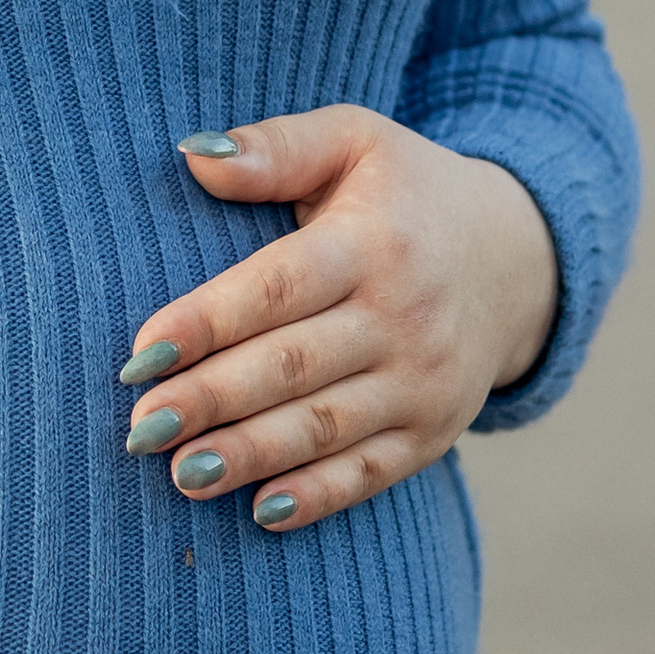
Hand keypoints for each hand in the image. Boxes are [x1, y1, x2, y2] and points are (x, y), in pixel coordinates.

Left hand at [118, 107, 558, 536]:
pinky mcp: (434, 432)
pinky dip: (318, 496)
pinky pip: (372, 472)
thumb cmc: (405, 195)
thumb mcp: (355, 141)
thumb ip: (276, 149)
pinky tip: (261, 511)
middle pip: (293, 367)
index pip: (279, 288)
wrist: (515, 259)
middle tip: (140, 427)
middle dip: (212, 400)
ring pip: (326, 428)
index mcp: (375, 242)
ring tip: (181, 474)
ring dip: (250, 456)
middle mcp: (405, 317)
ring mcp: (424, 382)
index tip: (139, 353)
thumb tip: (191, 155)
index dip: (207, 323)